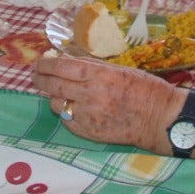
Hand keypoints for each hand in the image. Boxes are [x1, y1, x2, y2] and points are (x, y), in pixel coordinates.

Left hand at [32, 51, 177, 149]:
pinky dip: (66, 113)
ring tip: (55, 92)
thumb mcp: (119, 69)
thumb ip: (93, 67)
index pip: (62, 66)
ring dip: (53, 96)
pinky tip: (72, 108)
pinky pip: (68, 121)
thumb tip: (67, 61)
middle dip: (40, 79)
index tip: (39, 62)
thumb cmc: (144, 89)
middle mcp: (91, 94)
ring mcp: (89, 115)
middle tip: (35, 75)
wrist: (159, 119)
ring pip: (57, 104)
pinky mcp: (90, 132)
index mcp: (100, 75)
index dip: (46, 64)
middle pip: (54, 85)